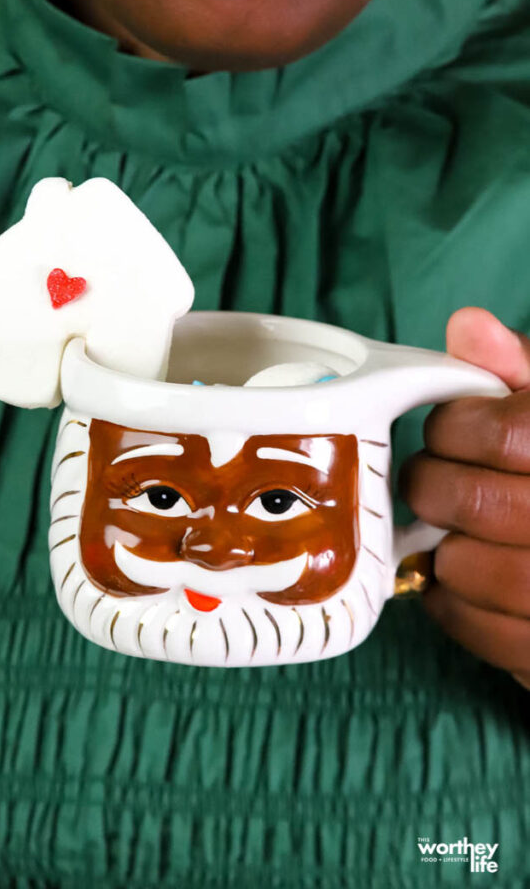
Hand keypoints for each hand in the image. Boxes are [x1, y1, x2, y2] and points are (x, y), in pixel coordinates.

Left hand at [399, 307, 529, 689]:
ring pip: (465, 567)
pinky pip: (475, 628)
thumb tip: (467, 326)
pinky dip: (451, 602)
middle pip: (474, 502)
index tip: (454, 428)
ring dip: (443, 543)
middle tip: (436, 478)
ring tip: (459, 529)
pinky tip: (465, 576)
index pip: (507, 433)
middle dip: (434, 483)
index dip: (459, 427)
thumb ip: (524, 370)